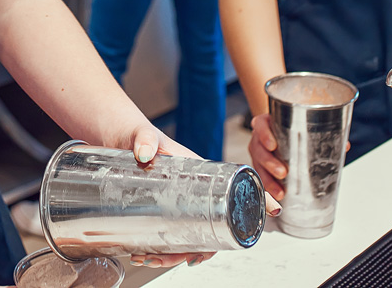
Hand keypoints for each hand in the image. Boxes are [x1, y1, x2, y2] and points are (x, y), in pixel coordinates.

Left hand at [110, 125, 279, 267]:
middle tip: (182, 257)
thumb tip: (145, 154)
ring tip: (152, 257)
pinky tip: (144, 253)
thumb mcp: (143, 135)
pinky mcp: (160, 210)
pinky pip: (170, 237)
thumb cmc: (137, 134)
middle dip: (202, 249)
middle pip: (213, 226)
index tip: (274, 210)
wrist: (118, 137)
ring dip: (175, 254)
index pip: (236, 185)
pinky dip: (160, 250)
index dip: (258, 198)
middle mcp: (195, 192)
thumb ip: (145, 140)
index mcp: (200, 173)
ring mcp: (178, 203)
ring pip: (191, 237)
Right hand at [248, 114, 349, 201]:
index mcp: (267, 124)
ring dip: (268, 180)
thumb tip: (344, 145)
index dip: (264, 135)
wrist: (284, 132)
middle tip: (283, 172)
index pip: (260, 125)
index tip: (273, 145)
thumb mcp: (305, 127)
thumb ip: (325, 134)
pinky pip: (260, 179)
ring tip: (281, 192)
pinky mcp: (260, 168)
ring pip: (258, 167)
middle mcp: (260, 139)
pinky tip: (274, 199)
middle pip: (258, 149)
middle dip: (269, 163)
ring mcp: (259, 154)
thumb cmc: (293, 129)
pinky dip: (267, 190)